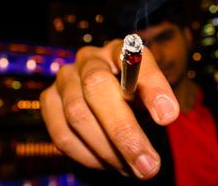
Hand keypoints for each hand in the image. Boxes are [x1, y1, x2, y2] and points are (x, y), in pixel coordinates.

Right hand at [39, 39, 179, 179]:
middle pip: (97, 89)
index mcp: (119, 49)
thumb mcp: (149, 93)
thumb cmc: (132, 95)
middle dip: (124, 133)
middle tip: (147, 166)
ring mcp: (64, 78)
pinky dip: (87, 156)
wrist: (105, 96)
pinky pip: (62, 134)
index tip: (168, 117)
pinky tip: (107, 163)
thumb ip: (157, 97)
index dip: (151, 86)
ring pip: (77, 116)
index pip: (134, 59)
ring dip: (107, 150)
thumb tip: (166, 114)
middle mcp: (88, 58)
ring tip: (130, 168)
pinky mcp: (49, 100)